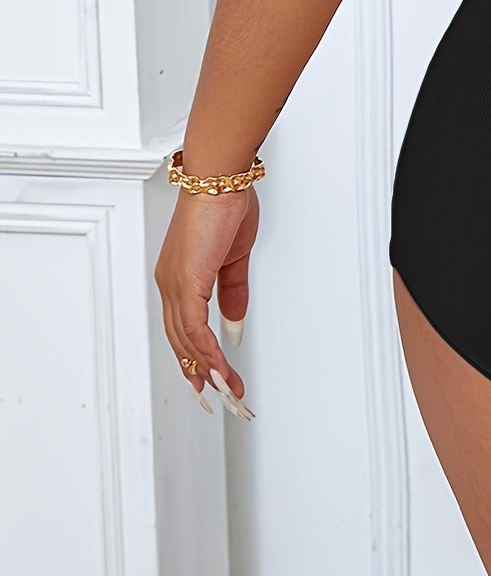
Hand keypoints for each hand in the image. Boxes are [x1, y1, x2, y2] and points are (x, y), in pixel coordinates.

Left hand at [154, 183, 258, 418]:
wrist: (221, 178)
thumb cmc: (226, 204)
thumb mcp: (235, 258)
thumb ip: (233, 292)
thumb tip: (233, 324)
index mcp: (179, 278)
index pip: (184, 329)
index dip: (196, 357)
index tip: (209, 381)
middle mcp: (170, 285)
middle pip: (182, 342)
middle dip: (203, 373)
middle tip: (222, 397)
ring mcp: (174, 285)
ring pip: (187, 341)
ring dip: (210, 370)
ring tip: (229, 391)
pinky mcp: (186, 282)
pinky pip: (195, 328)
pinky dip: (209, 352)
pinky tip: (222, 369)